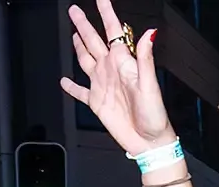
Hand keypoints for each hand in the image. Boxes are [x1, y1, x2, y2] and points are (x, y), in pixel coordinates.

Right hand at [59, 2, 173, 157]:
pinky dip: (70, 87)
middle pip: (93, 41)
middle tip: (74, 10)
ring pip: (86, 60)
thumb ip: (145, 58)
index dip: (106, 13)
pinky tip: (64, 81)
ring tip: (74, 34)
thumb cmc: (154, 115)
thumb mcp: (150, 84)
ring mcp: (102, 85)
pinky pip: (80, 92)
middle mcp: (111, 70)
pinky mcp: (96, 102)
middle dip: (84, 24)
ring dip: (79, 47)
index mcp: (123, 62)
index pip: (113, 31)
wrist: (147, 141)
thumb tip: (150, 33)